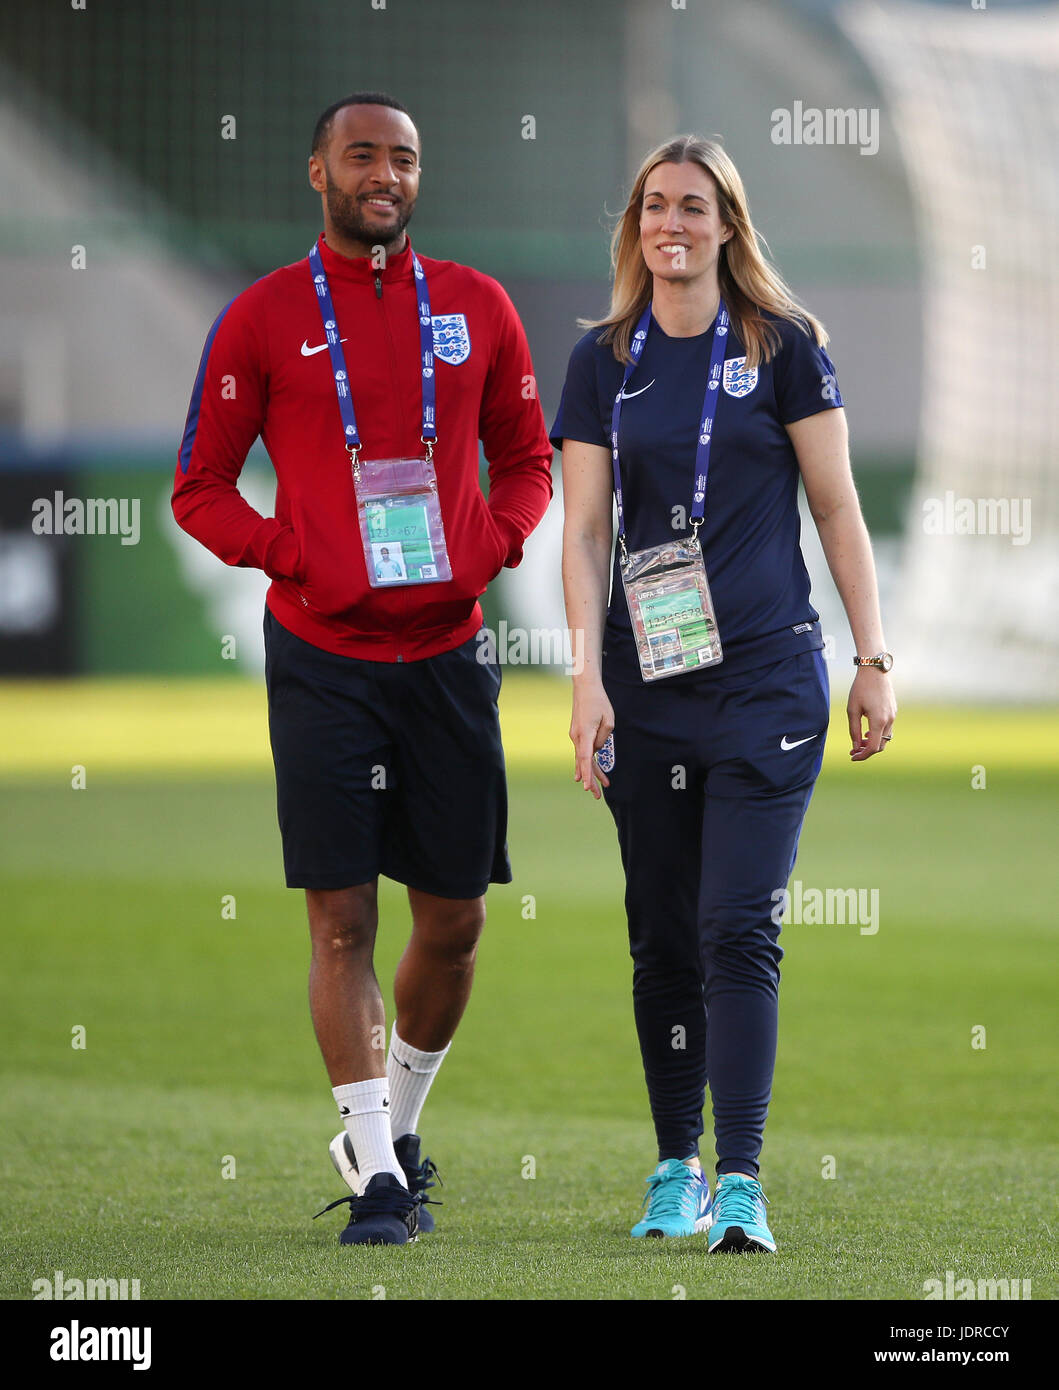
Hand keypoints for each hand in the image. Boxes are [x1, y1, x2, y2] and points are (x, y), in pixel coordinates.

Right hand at [569, 680, 614, 798]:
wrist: (585, 688)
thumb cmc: (598, 702)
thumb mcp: (608, 720)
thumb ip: (604, 738)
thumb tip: (597, 748)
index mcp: (585, 733)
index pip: (586, 758)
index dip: (587, 773)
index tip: (586, 786)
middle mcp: (577, 737)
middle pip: (583, 763)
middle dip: (590, 780)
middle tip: (596, 796)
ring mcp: (575, 736)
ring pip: (583, 759)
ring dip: (591, 772)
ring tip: (600, 787)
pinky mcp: (577, 734)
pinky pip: (582, 752)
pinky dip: (586, 763)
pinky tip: (586, 773)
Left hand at [847, 668, 896, 760]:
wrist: (875, 670)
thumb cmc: (860, 688)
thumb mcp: (852, 710)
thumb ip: (854, 730)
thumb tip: (856, 746)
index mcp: (879, 721)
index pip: (873, 747)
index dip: (863, 755)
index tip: (852, 756)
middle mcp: (889, 720)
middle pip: (881, 745)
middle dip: (867, 750)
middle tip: (853, 750)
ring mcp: (893, 715)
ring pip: (886, 737)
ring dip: (874, 742)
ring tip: (860, 741)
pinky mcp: (894, 711)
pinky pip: (887, 728)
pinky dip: (878, 734)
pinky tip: (868, 731)